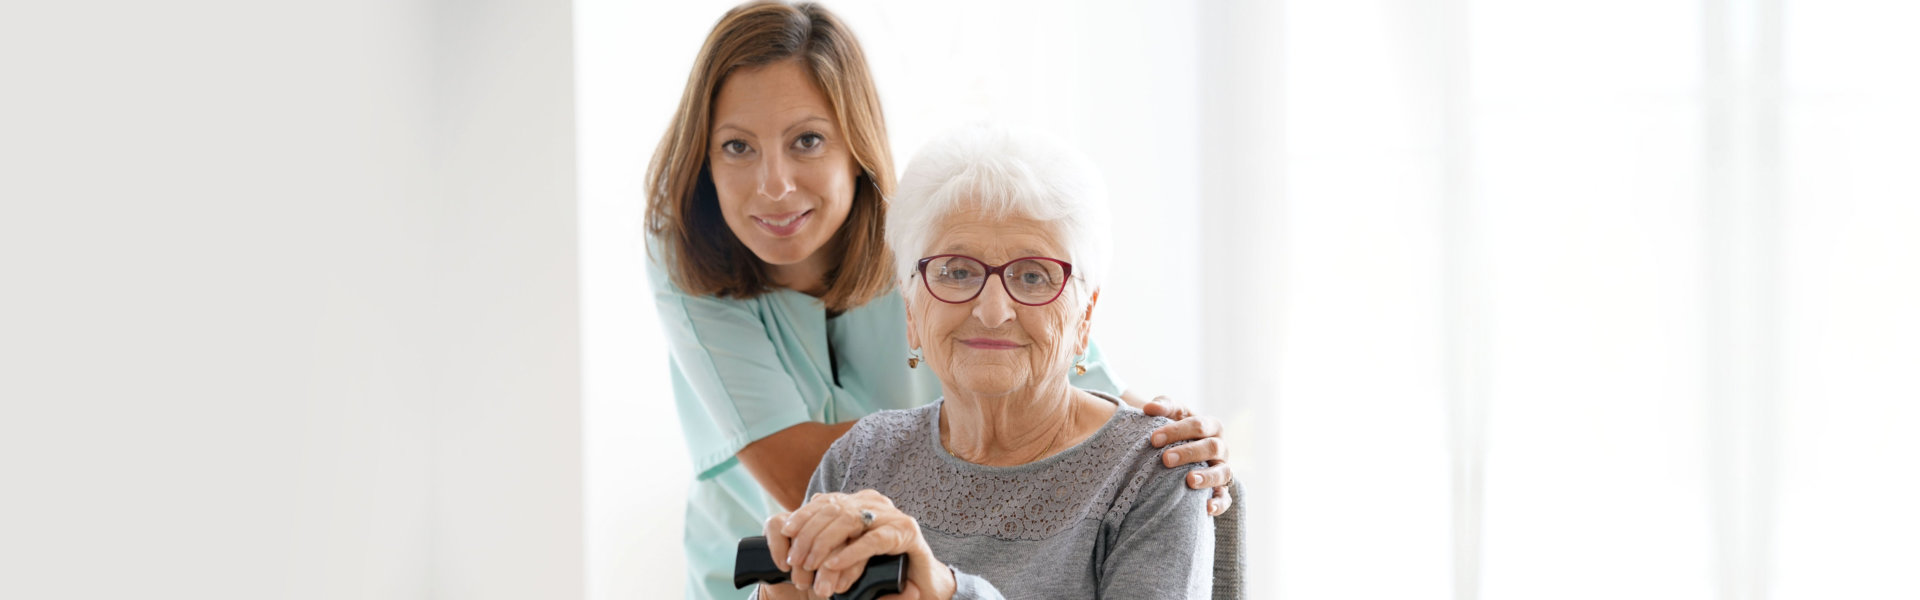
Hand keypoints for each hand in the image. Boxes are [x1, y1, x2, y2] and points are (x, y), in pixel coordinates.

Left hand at [763, 490, 954, 599]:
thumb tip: (790, 533)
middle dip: (809, 535)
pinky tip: (833, 564)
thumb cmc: (879, 571)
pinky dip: (851, 553)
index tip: (786, 532)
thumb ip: (826, 540)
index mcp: (860, 503)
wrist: (918, 586)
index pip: (825, 501)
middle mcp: (876, 503)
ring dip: (825, 545)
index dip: (803, 515)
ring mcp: (893, 516)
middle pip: (834, 509)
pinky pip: (874, 540)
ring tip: (810, 565)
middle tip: (796, 562)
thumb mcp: (845, 554)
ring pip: (850, 521)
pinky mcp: (907, 533)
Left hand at [1142, 395, 1234, 515]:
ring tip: (1189, 481)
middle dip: (1189, 453)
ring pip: (1223, 472)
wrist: (1179, 450)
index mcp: (1211, 426)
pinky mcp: (1221, 490)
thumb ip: (1163, 406)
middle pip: (1212, 447)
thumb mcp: (1171, 414)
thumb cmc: (1175, 431)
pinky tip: (1206, 507)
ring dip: (1207, 477)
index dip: (1176, 431)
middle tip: (1165, 459)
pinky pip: (1225, 498)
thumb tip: (1149, 408)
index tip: (1153, 439)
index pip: (1198, 425)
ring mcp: (1222, 469)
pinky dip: (1219, 503)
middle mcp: (1221, 448)